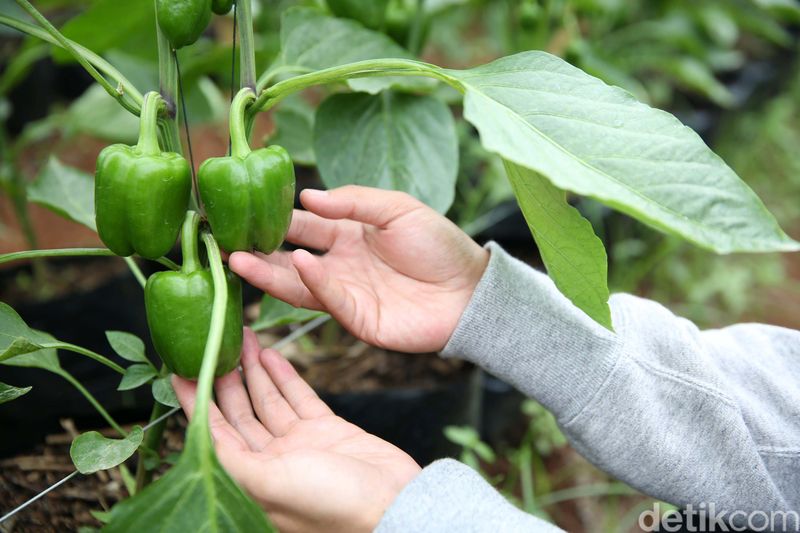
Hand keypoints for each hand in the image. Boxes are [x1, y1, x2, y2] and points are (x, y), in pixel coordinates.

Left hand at [173, 329, 420, 532]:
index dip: (196, 401)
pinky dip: (284, 376)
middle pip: (239, 412)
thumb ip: (232, 459)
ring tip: (244, 338)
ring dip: (254, 370)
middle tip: (217, 342)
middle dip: (226, 377)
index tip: (181, 368)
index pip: (213, 434)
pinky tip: (272, 354)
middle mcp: (270, 462)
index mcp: (251, 480)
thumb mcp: (271, 485)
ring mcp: (299, 445)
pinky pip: (299, 398)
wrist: (394, 505)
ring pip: (268, 400)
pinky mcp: (327, 430)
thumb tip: (198, 437)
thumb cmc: (333, 507)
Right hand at [229, 186, 489, 352]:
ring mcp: (346, 293)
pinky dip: (313, 282)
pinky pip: (329, 299)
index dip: (275, 218)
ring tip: (236, 258)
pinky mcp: (357, 319)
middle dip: (258, 250)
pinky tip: (297, 264)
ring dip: (267, 273)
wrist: (471, 291)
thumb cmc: (440, 246)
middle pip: (289, 257)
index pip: (303, 224)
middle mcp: (340, 264)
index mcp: (349, 234)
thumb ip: (355, 201)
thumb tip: (308, 196)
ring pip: (298, 284)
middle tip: (223, 240)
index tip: (243, 208)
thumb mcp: (398, 208)